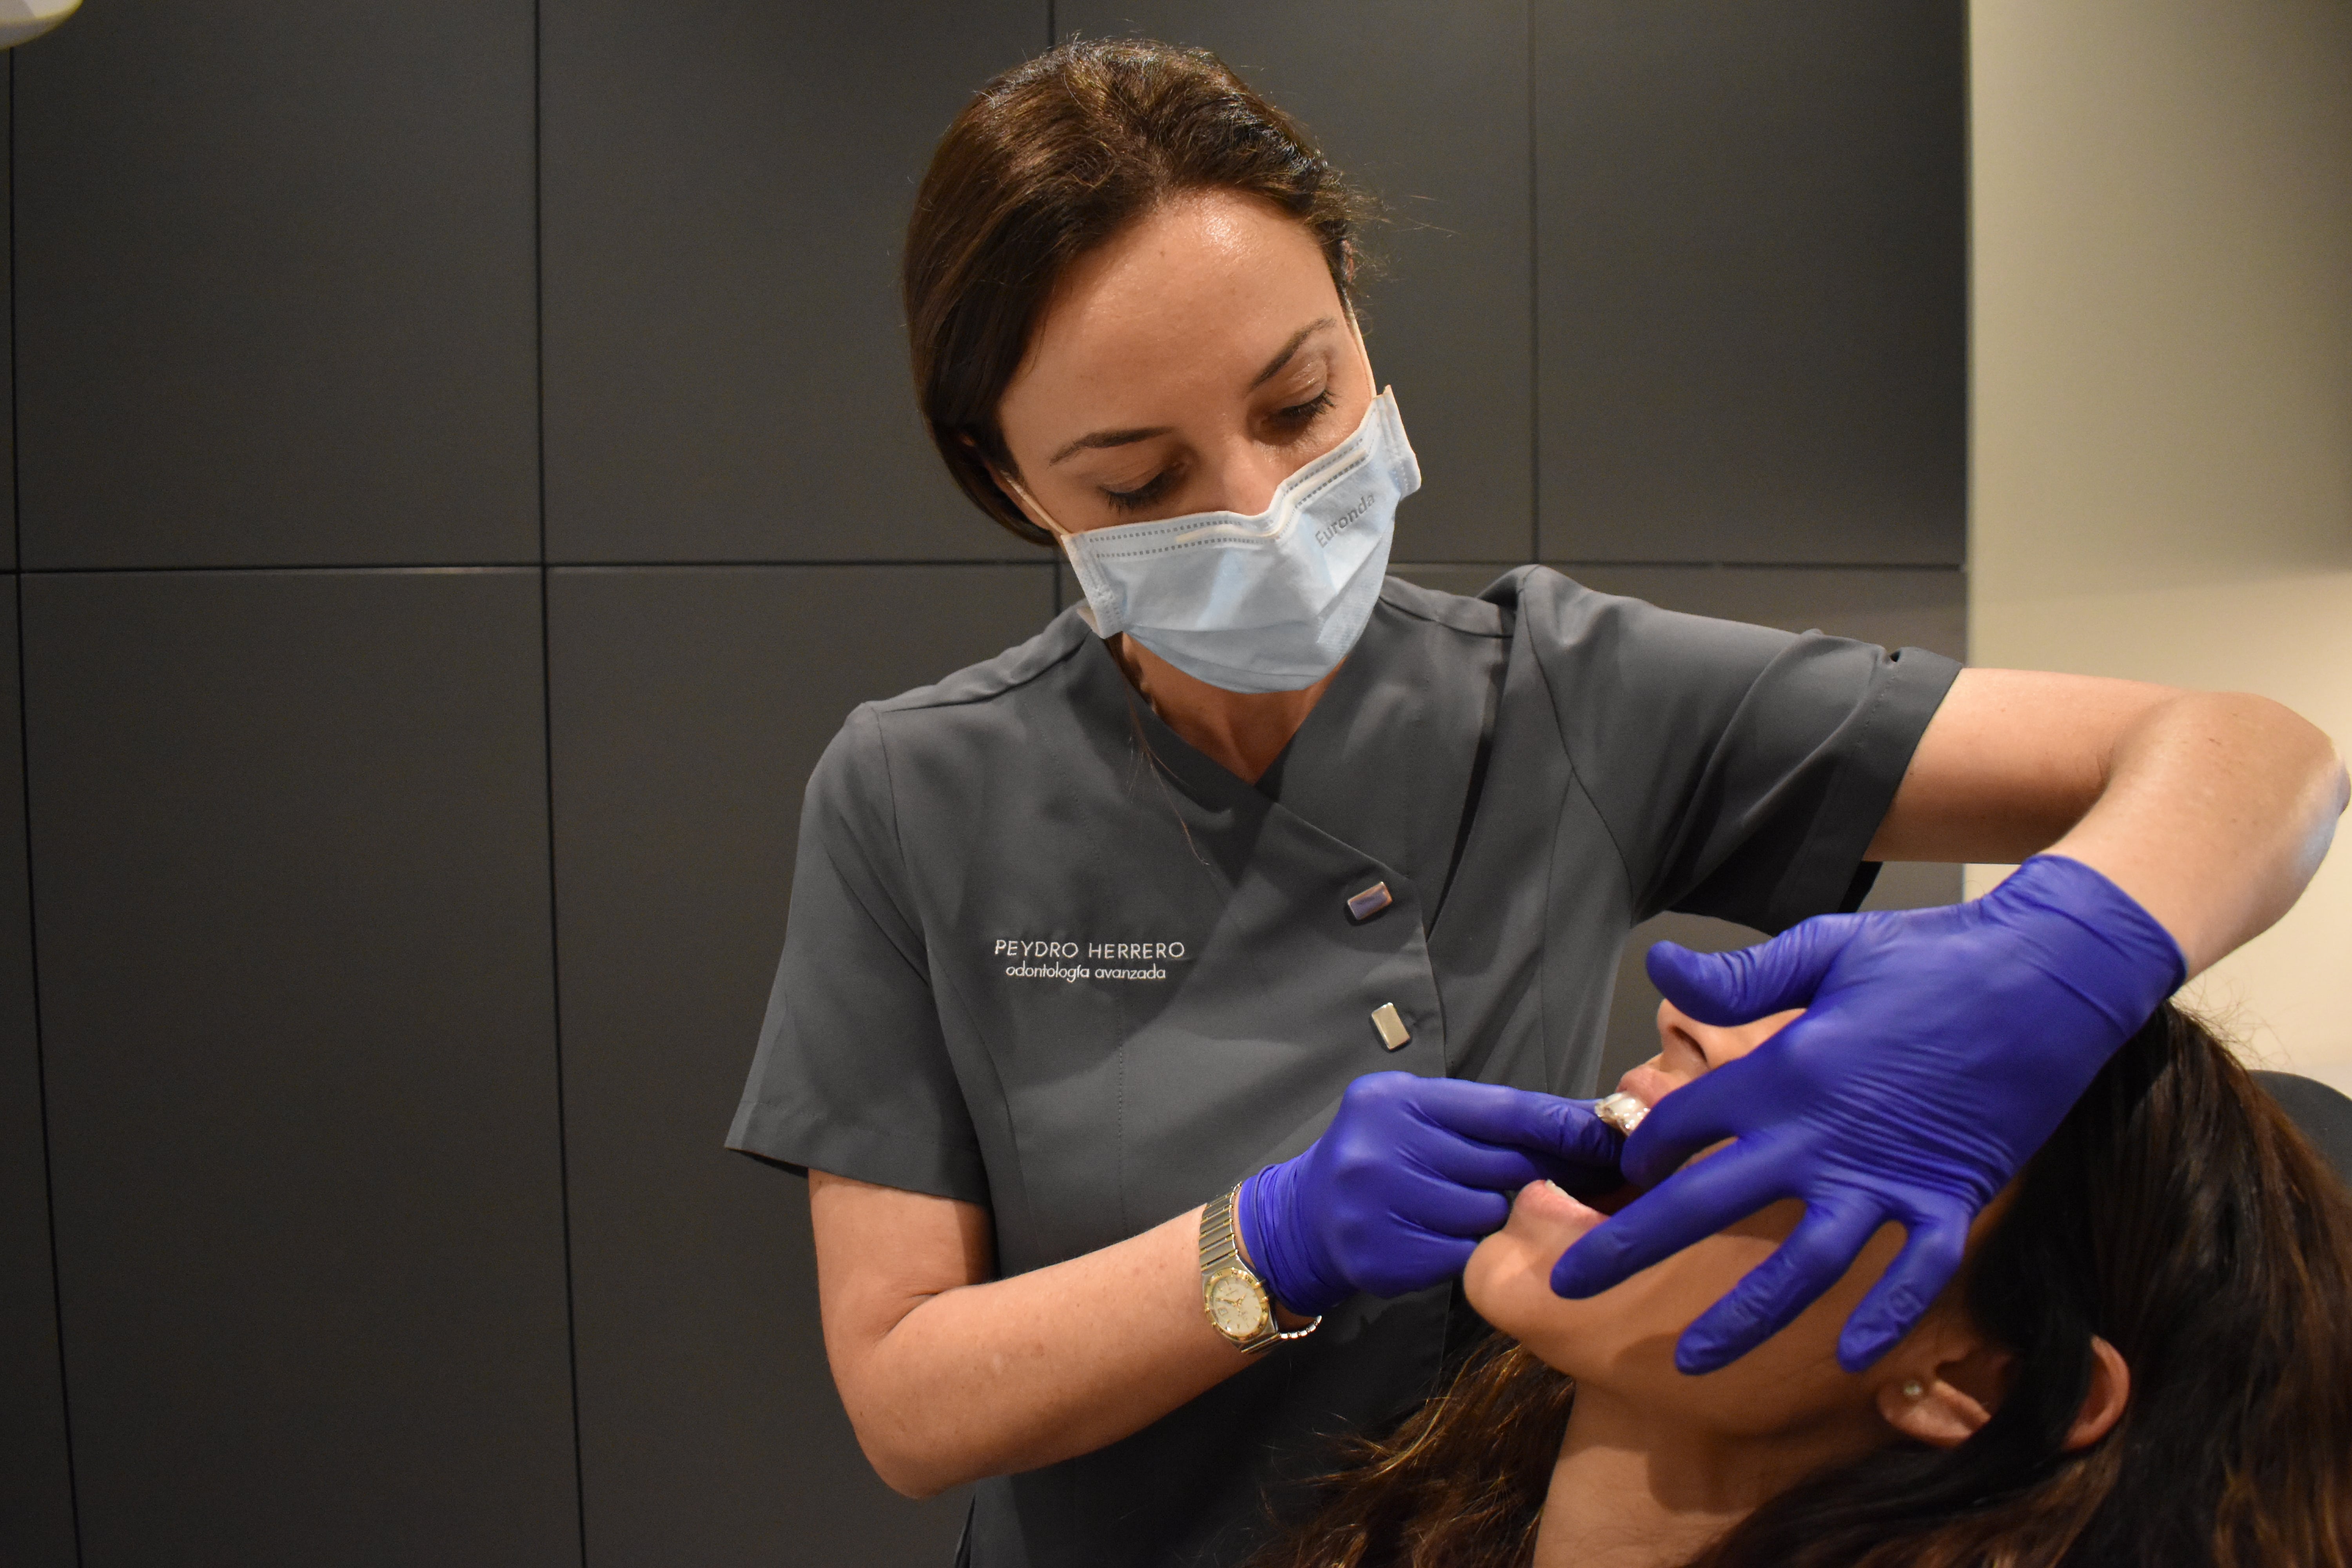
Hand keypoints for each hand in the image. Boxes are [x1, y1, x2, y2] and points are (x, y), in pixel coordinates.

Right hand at [1238, 1072, 1622, 1317]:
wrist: (1304, 1218)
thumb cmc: (1381, 1158)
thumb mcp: (1418, 1117)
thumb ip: (1486, 1119)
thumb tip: (1583, 1122)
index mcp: (1396, 1099)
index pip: (1501, 1109)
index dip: (1561, 1125)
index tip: (1610, 1136)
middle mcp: (1381, 1146)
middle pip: (1500, 1165)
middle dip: (1535, 1173)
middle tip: (1562, 1178)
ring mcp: (1376, 1204)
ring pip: (1484, 1214)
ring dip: (1488, 1214)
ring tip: (1458, 1206)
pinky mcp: (1381, 1256)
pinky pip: (1460, 1254)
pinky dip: (1462, 1248)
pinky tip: (1437, 1236)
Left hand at [1549, 854, 2184, 1373]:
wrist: (2048, 971)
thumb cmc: (1930, 953)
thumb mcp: (1824, 948)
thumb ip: (1740, 975)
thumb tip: (1659, 966)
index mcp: (1784, 1071)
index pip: (1685, 1125)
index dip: (1644, 1150)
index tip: (1627, 1172)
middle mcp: (1822, 1135)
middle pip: (1708, 1202)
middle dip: (1631, 1245)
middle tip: (1570, 1285)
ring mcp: (1889, 1175)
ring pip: (1802, 1263)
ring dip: (1745, 1315)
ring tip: (1692, 1361)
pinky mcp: (1952, 1195)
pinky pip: (1916, 1273)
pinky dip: (1888, 1316)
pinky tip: (1853, 1359)